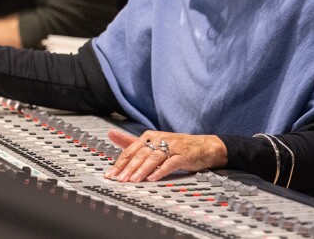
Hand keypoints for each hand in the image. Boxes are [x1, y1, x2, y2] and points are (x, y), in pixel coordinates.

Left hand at [104, 129, 227, 182]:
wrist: (203, 146)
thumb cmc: (175, 145)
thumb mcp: (151, 142)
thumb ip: (130, 141)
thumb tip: (111, 134)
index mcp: (149, 136)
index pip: (130, 150)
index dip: (119, 163)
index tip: (110, 175)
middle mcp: (158, 139)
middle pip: (140, 154)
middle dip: (128, 168)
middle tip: (119, 179)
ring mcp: (171, 147)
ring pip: (153, 158)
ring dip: (142, 169)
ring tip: (133, 180)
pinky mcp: (182, 155)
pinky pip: (169, 163)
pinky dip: (160, 170)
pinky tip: (152, 178)